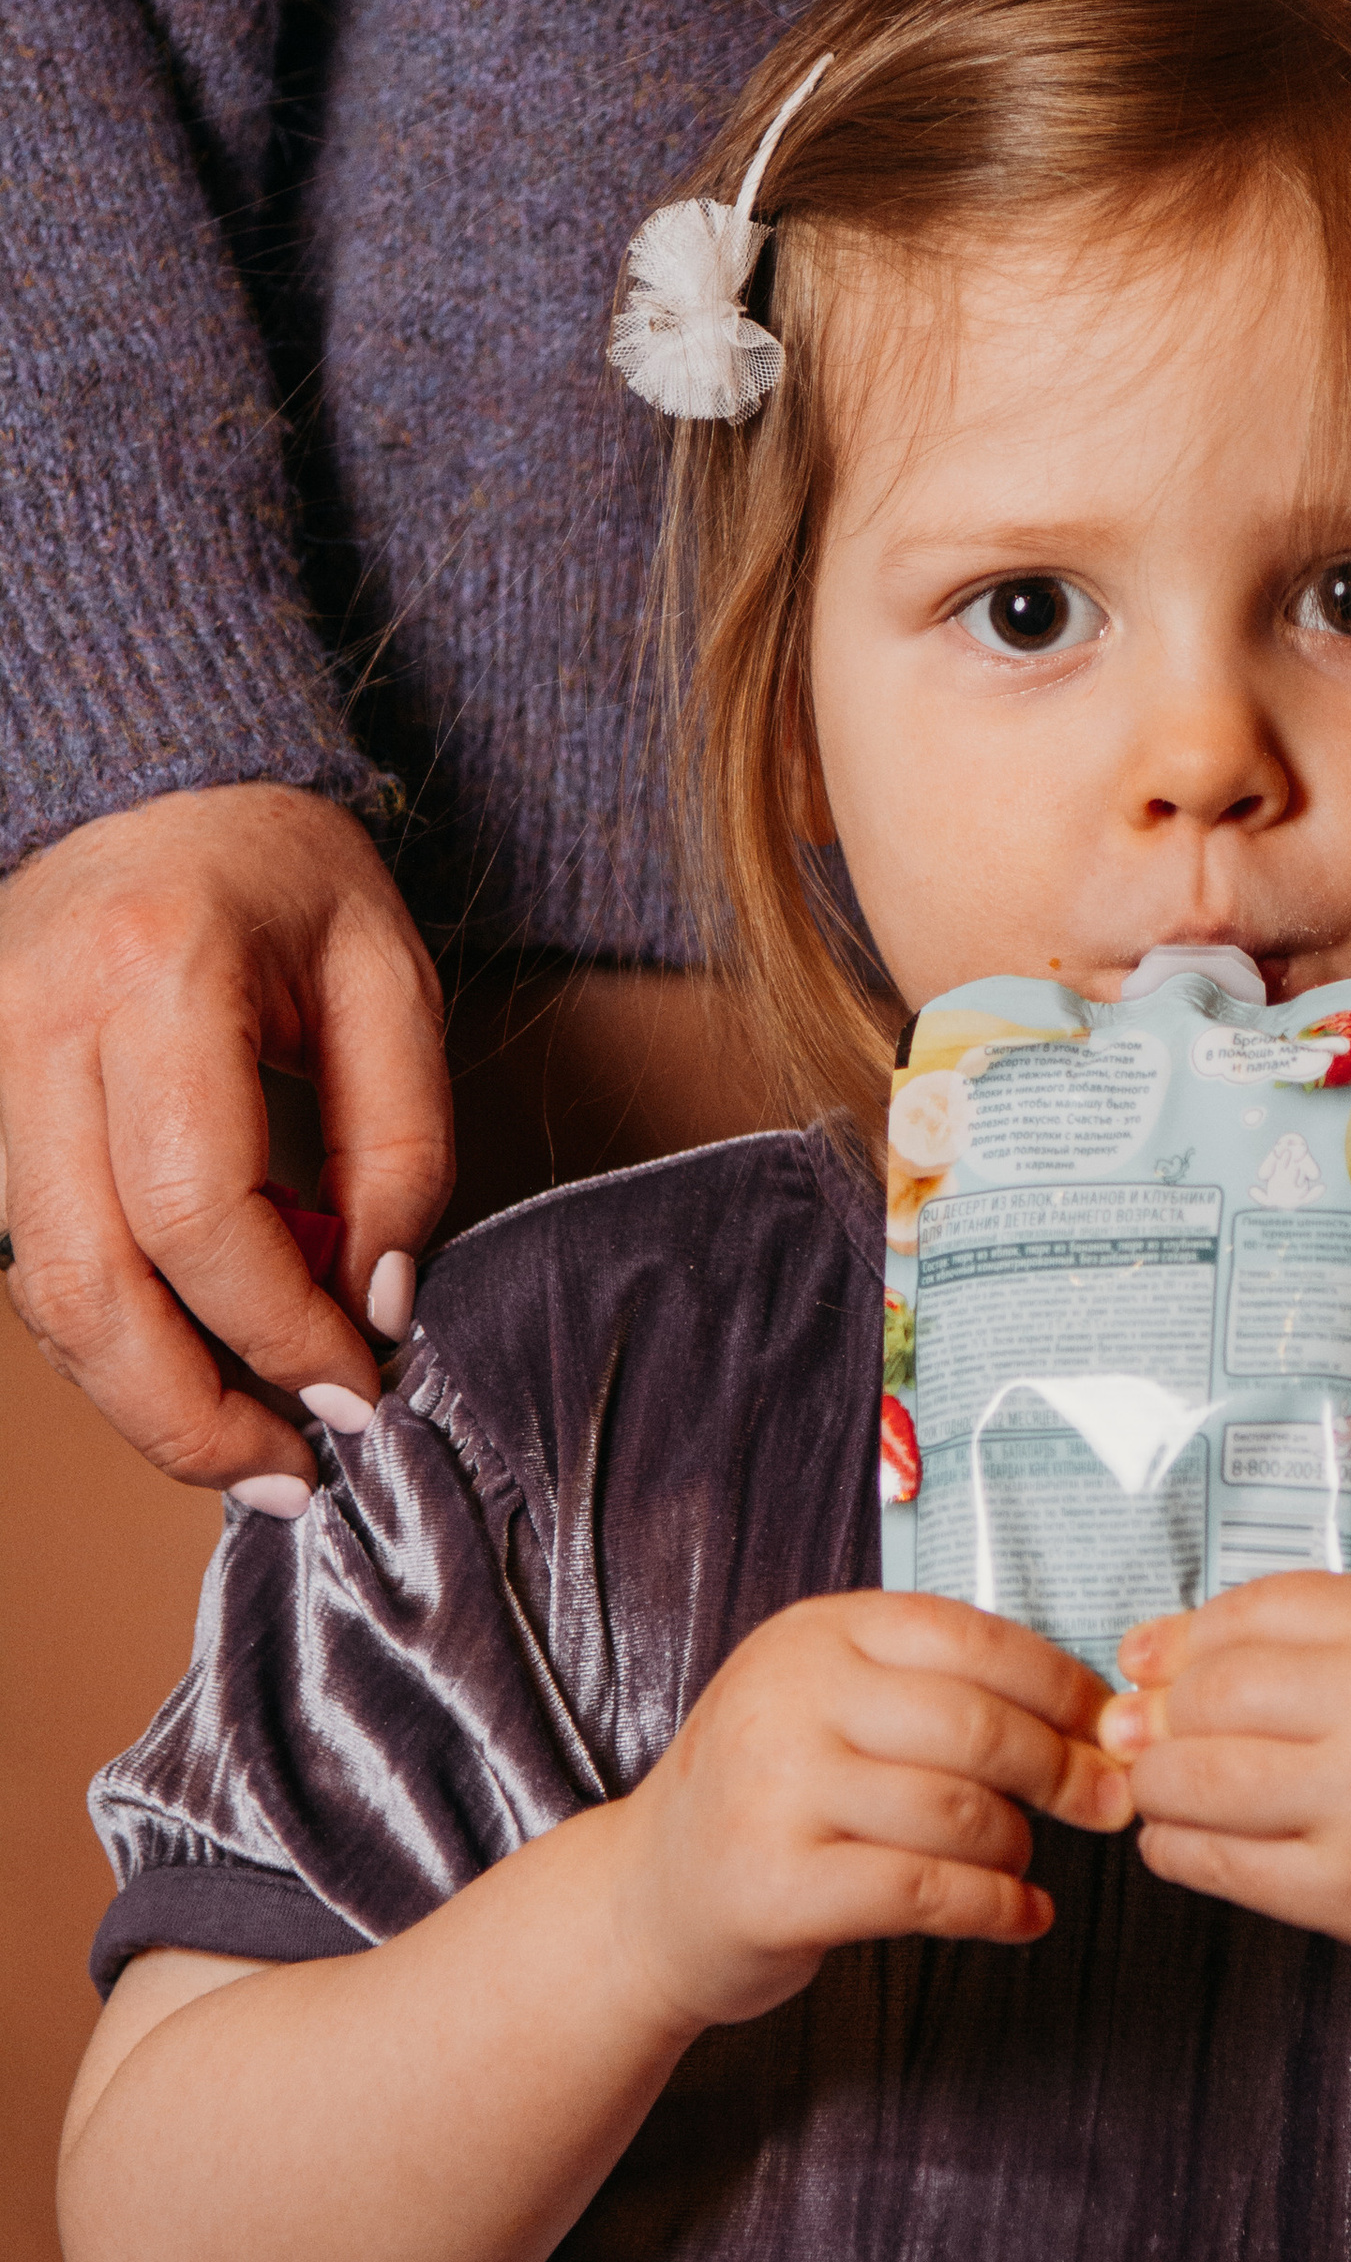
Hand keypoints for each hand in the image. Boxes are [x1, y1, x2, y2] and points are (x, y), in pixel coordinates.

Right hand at [0, 784, 450, 1502]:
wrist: (157, 788)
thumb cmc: (286, 876)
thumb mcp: (392, 981)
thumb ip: (402, 1147)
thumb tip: (379, 1305)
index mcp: (155, 974)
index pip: (200, 1213)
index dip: (282, 1328)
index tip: (361, 1385)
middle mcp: (38, 1027)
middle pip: (90, 1285)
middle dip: (191, 1412)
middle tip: (292, 1473)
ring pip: (44, 1294)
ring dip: (147, 1396)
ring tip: (253, 1444)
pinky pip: (36, 1263)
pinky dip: (116, 1334)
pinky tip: (198, 1360)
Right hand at [610, 1592, 1136, 2031]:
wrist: (647, 1899)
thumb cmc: (768, 1796)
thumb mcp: (830, 1702)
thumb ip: (934, 1691)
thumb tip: (1092, 1717)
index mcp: (818, 1634)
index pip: (970, 1638)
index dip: (1059, 1684)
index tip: (1108, 1724)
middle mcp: (790, 1697)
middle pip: (975, 1726)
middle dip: (1062, 1769)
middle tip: (1106, 1803)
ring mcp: (775, 1790)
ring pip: (957, 1812)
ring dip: (1017, 1845)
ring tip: (1022, 1863)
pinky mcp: (778, 1886)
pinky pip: (926, 1892)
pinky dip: (995, 1908)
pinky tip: (1021, 1917)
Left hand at [1101, 1574, 1350, 2019]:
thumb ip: (1350, 1638)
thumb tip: (1188, 1651)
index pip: (1258, 1608)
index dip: (1187, 1632)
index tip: (1150, 1654)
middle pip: (1215, 1690)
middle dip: (1159, 1710)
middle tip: (1138, 1727)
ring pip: (1199, 1779)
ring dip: (1156, 1783)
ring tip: (1157, 1786)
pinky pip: (1222, 1865)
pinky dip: (1178, 1850)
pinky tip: (1180, 1841)